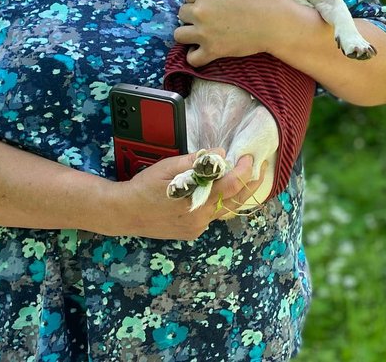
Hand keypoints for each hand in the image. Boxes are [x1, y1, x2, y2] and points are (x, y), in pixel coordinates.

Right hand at [107, 150, 255, 239]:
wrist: (125, 213)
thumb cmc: (145, 187)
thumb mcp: (169, 167)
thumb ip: (196, 161)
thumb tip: (220, 154)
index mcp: (196, 200)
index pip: (231, 186)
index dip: (244, 171)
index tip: (249, 158)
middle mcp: (201, 218)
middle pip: (235, 202)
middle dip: (251, 185)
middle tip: (260, 169)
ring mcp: (197, 227)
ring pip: (225, 210)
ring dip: (238, 195)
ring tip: (247, 179)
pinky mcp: (192, 231)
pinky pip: (212, 216)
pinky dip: (220, 203)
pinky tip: (221, 192)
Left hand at [174, 0, 292, 65]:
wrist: (275, 22)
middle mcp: (199, 13)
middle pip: (182, 12)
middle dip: (193, 12)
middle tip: (210, 14)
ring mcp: (204, 34)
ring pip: (179, 34)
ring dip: (188, 32)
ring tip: (200, 31)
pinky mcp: (212, 51)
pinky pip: (192, 58)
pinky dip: (194, 55)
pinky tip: (202, 49)